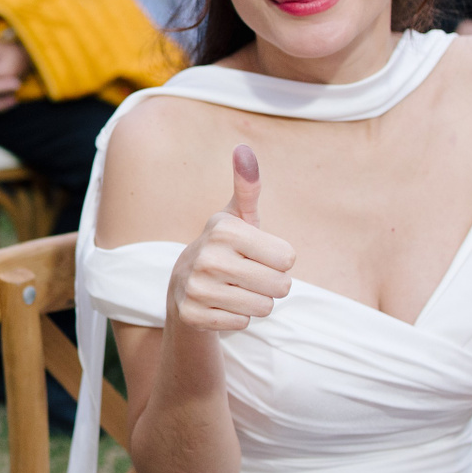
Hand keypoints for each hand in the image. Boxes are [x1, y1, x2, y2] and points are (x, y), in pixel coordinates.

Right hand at [166, 146, 296, 335]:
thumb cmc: (225, 249)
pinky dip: (237, 318)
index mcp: (224, 230)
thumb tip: (243, 148)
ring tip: (235, 290)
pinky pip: (242, 323)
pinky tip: (221, 304)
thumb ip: (247, 186)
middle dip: (272, 285)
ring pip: (263, 308)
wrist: (183, 285)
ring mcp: (196, 288)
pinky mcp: (193, 315)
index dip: (279, 260)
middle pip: (280, 286)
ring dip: (256, 302)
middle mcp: (207, 257)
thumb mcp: (238, 218)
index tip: (257, 255)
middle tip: (250, 276)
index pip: (288, 258)